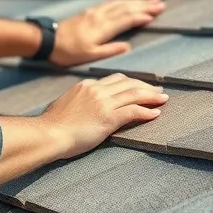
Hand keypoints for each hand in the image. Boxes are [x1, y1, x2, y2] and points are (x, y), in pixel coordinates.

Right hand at [39, 73, 167, 159]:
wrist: (49, 133)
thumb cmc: (52, 124)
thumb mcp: (65, 104)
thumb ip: (76, 100)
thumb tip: (79, 104)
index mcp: (86, 85)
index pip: (114, 79)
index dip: (131, 82)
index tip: (140, 86)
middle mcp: (96, 90)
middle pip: (128, 82)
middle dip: (146, 86)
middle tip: (158, 90)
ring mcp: (103, 103)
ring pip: (134, 94)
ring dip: (152, 96)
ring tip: (163, 98)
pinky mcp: (108, 118)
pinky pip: (133, 111)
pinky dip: (147, 111)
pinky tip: (156, 113)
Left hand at [50, 0, 165, 66]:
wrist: (48, 40)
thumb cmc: (68, 52)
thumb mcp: (89, 56)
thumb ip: (109, 50)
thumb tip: (127, 46)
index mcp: (102, 28)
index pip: (127, 18)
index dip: (142, 16)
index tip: (156, 14)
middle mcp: (100, 16)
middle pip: (126, 7)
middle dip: (144, 5)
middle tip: (161, 3)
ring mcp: (94, 12)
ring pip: (119, 3)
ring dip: (136, 1)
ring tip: (151, 0)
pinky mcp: (89, 12)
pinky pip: (111, 3)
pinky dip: (123, 1)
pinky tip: (128, 1)